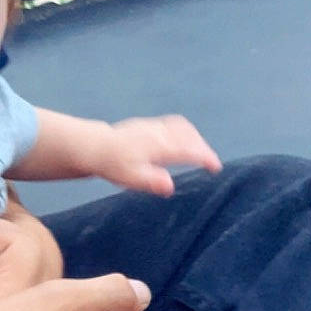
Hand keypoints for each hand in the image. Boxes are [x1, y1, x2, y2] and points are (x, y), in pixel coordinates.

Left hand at [104, 115, 220, 195]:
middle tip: (211, 162)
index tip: (215, 167)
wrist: (95, 147)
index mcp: (158, 146)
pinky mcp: (148, 125)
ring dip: (196, 138)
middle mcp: (159, 133)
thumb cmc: (114, 165)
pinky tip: (184, 140)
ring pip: (182, 127)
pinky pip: (174, 124)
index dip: (205, 157)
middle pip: (189, 136)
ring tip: (201, 151)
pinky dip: (186, 132)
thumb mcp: (131, 178)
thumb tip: (170, 186)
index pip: (189, 149)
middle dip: (203, 147)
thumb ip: (152, 182)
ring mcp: (153, 126)